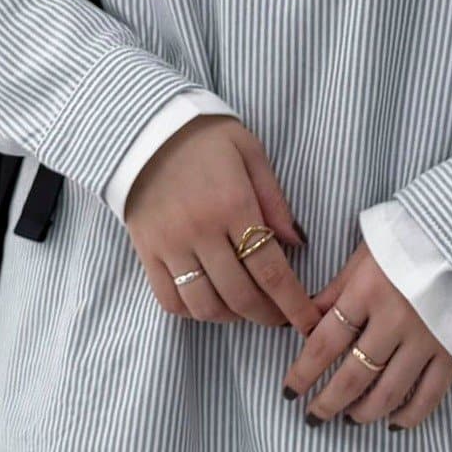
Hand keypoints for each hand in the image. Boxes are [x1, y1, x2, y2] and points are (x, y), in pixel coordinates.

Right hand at [125, 116, 322, 334]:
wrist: (143, 129)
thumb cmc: (205, 138)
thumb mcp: (250, 153)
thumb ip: (275, 200)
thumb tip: (298, 243)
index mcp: (233, 205)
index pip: (270, 270)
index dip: (293, 303)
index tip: (308, 321)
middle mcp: (200, 231)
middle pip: (240, 295)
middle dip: (267, 316)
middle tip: (281, 317)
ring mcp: (170, 245)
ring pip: (204, 305)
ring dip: (232, 317)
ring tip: (247, 309)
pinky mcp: (147, 252)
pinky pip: (169, 300)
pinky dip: (193, 312)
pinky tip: (211, 302)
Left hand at [283, 239, 451, 428]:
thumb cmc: (410, 242)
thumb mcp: (365, 256)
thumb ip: (336, 292)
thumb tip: (302, 323)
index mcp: (368, 291)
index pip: (325, 342)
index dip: (303, 372)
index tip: (289, 391)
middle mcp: (395, 319)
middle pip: (353, 375)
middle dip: (328, 403)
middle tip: (314, 417)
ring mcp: (427, 338)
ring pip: (389, 392)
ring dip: (363, 412)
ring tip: (349, 419)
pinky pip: (429, 395)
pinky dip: (409, 416)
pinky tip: (393, 423)